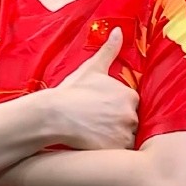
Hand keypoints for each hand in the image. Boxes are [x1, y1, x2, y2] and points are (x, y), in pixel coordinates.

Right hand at [47, 28, 138, 150]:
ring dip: (114, 137)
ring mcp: (125, 134)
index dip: (114, 107)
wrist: (54, 115)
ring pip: (126, 138)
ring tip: (94, 133)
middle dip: (116, 122)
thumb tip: (119, 31)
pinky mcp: (116, 150)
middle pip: (130, 121)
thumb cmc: (71, 91)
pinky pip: (120, 153)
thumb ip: (109, 50)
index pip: (130, 104)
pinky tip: (94, 143)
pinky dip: (110, 150)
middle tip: (95, 122)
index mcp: (129, 94)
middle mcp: (131, 114)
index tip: (100, 108)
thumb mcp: (91, 69)